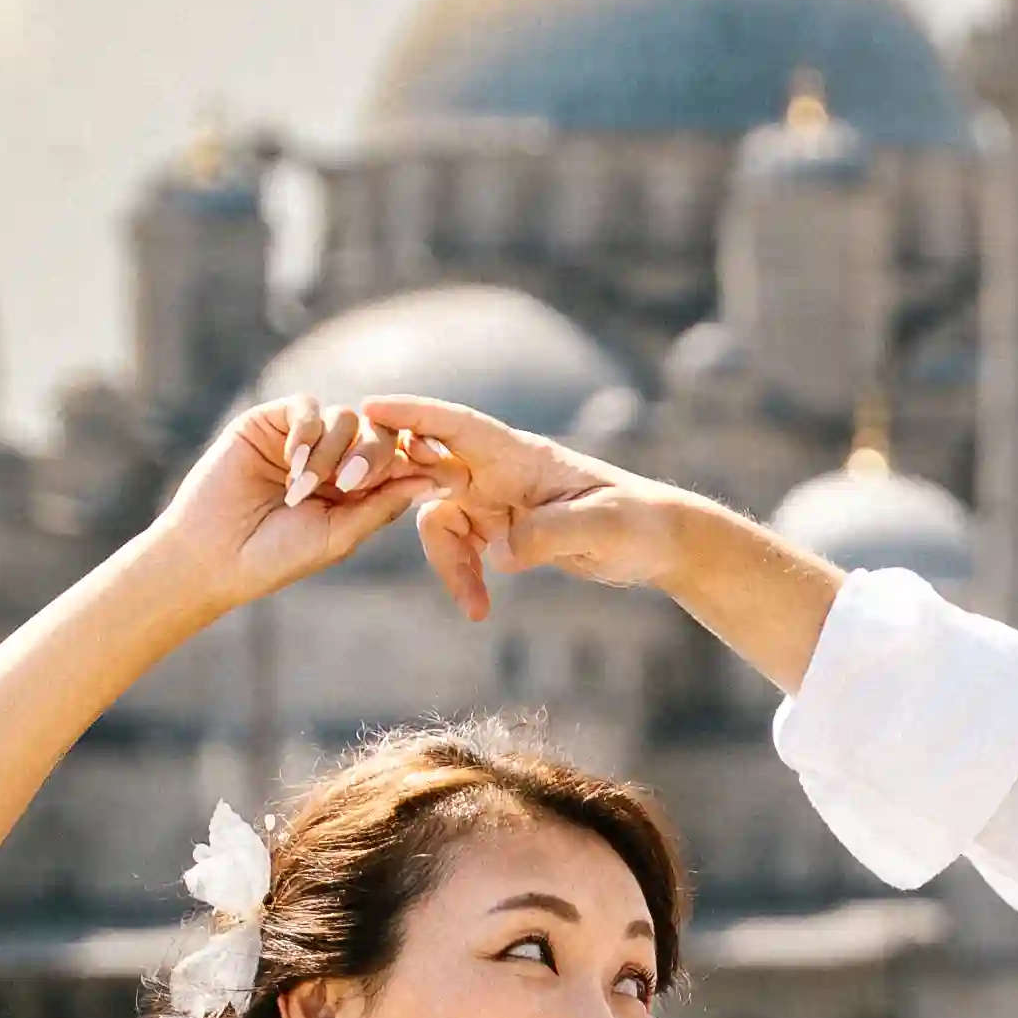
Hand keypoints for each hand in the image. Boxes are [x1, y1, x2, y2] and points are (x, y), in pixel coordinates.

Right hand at [156, 397, 447, 616]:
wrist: (213, 555)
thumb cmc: (276, 556)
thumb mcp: (339, 535)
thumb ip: (381, 504)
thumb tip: (430, 480)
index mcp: (356, 490)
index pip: (398, 459)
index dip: (412, 458)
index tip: (421, 468)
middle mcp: (334, 459)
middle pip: (377, 432)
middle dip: (372, 454)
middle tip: (350, 482)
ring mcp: (303, 439)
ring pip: (344, 418)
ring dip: (331, 451)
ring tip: (302, 488)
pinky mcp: (270, 423)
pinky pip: (306, 406)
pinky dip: (306, 431)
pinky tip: (291, 464)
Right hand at [319, 396, 704, 615]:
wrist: (659, 543)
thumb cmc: (637, 522)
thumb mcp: (601, 528)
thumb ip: (547, 535)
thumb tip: (496, 554)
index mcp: (520, 455)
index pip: (457, 426)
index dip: (414, 414)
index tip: (369, 407)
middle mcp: (501, 472)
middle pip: (427, 468)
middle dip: (392, 481)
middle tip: (359, 499)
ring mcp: (498, 501)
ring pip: (438, 519)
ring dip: (445, 563)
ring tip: (474, 607)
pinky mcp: (502, 531)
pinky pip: (460, 548)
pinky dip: (461, 577)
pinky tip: (479, 609)